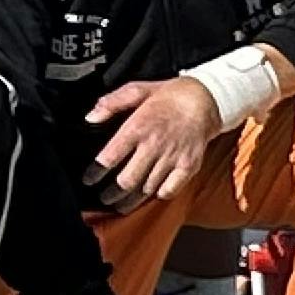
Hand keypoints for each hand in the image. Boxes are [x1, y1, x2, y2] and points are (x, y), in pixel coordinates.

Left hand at [87, 75, 222, 202]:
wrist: (205, 99)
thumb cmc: (169, 96)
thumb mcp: (136, 90)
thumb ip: (111, 103)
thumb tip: (91, 118)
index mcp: (137, 127)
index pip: (109, 157)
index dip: (95, 172)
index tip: (89, 180)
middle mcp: (154, 145)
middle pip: (126, 180)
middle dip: (112, 193)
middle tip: (105, 198)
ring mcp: (172, 158)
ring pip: (147, 189)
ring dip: (133, 199)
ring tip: (122, 204)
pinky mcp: (189, 166)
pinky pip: (171, 189)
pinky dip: (160, 195)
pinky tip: (152, 193)